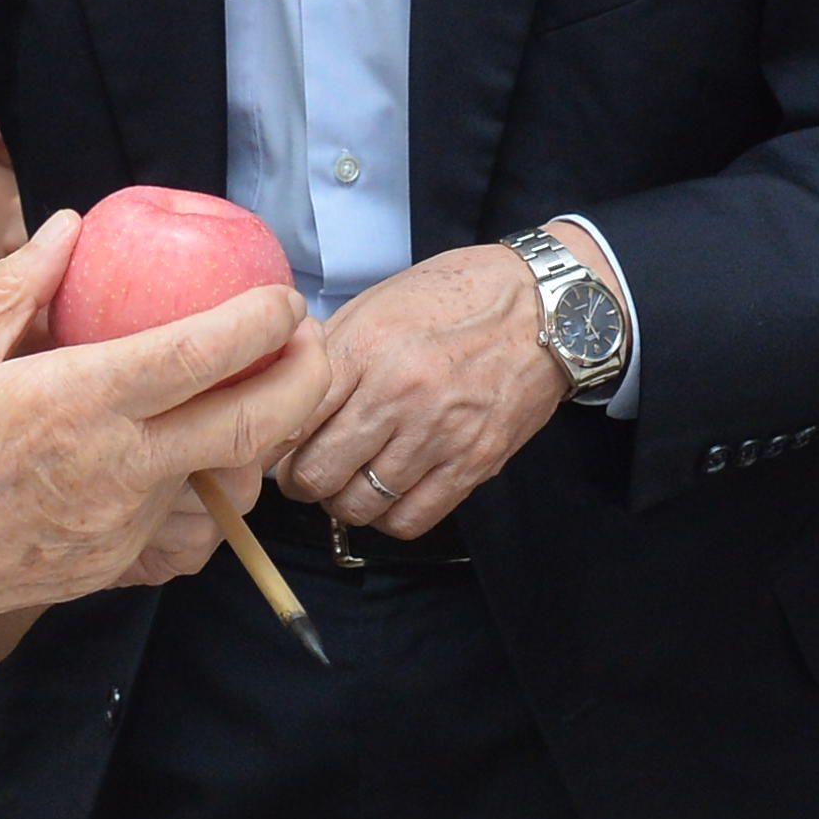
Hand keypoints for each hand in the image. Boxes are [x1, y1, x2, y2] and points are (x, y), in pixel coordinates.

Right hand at [0, 211, 333, 631]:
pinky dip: (199, 490)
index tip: (285, 298)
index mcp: (81, 399)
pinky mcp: (114, 567)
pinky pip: (184, 526)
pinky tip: (182, 463)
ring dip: (253, 440)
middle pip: (256, 426)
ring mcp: (122, 525)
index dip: (265, 319)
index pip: (207, 351)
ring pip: (227, 482)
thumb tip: (70, 225)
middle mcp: (117, 465)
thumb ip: (20, 287)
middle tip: (310, 344)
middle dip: (306, 379)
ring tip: (247, 399)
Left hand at [275, 238, 576, 535]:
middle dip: (301, 481)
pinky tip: (387, 495)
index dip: (272, 441)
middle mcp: (398, 395)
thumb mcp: (377, 304)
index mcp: (366, 348)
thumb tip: (278, 389)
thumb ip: (327, 350)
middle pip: (316, 474)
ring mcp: (438, 435)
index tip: (273, 444)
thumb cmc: (455, 298)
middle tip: (305, 471)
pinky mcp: (473, 465)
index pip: (291, 418)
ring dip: (342, 502)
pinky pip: (410, 520)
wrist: (545, 309)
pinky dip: (388, 518)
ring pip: (358, 506)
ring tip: (347, 482)